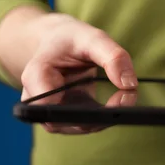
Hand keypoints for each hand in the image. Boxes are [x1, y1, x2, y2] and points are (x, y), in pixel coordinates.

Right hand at [20, 13, 136, 132]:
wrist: (58, 44)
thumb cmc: (70, 40)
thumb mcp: (92, 37)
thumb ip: (112, 57)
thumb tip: (130, 85)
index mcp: (34, 76)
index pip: (49, 105)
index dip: (81, 109)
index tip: (117, 96)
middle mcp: (37, 100)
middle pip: (66, 121)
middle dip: (100, 115)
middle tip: (127, 96)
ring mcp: (49, 113)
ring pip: (78, 127)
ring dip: (105, 117)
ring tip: (124, 95)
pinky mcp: (63, 120)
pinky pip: (85, 125)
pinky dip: (103, 116)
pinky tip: (117, 100)